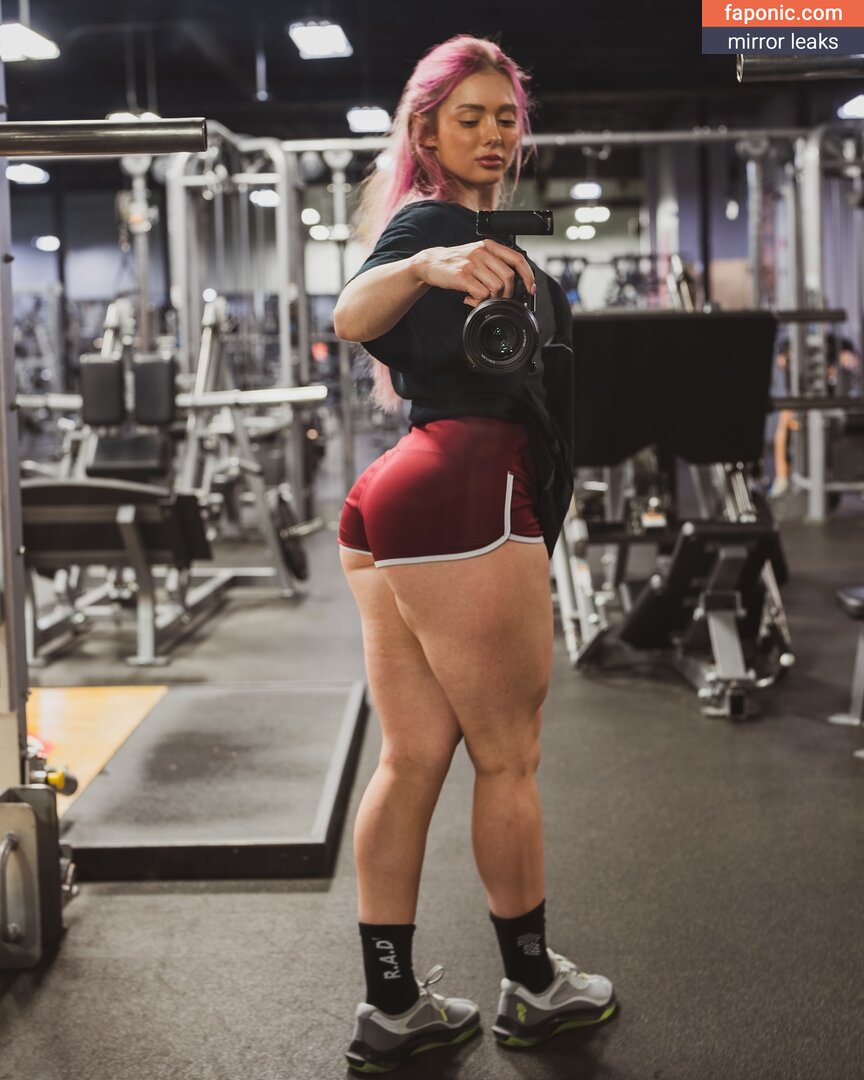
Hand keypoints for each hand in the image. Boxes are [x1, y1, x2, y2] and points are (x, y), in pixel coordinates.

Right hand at [414, 239, 534, 307]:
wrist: (431, 263)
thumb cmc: (457, 263)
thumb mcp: (478, 256)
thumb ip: (495, 263)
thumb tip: (515, 281)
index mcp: (489, 245)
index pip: (517, 258)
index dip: (527, 275)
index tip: (531, 288)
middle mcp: (482, 252)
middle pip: (508, 277)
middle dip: (506, 293)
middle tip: (497, 299)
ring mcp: (472, 263)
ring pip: (496, 287)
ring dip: (491, 298)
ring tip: (479, 297)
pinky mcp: (462, 276)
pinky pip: (481, 294)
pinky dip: (478, 301)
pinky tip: (470, 298)